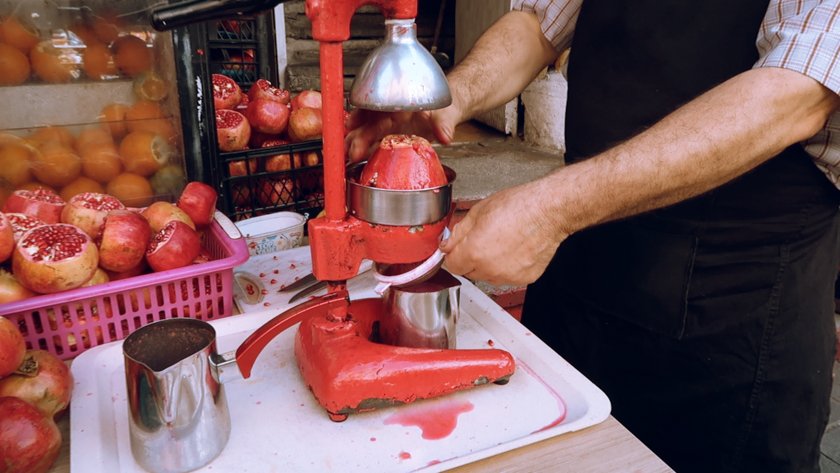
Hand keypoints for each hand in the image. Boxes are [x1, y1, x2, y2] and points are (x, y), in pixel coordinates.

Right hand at [345, 106, 459, 162]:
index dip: (361, 114)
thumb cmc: (442, 107)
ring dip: (356, 146)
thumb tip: (445, 136)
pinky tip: (357, 163)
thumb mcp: (445, 112)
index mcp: (397, 103)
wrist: (444, 114)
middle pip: (368, 124)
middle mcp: (388, 114)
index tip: (353, 123)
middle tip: (352, 151)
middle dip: (357, 137)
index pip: (376, 106)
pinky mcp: (389, 140)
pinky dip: (365, 154)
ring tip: (347, 158)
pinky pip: (374, 147)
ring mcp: (387, 128)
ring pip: (366, 136)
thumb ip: (444, 123)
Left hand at [440, 181, 566, 285]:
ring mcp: (508, 276)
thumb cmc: (519, 206)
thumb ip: (459, 232)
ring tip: (501, 242)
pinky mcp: (524, 278)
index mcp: (474, 251)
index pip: (451, 264)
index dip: (452, 254)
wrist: (549, 211)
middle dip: (470, 258)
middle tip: (483, 239)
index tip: (455, 249)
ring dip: (488, 264)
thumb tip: (448, 244)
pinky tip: (514, 249)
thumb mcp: (479, 211)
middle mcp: (490, 269)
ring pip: (487, 276)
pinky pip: (507, 276)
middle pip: (468, 271)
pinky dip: (507, 267)